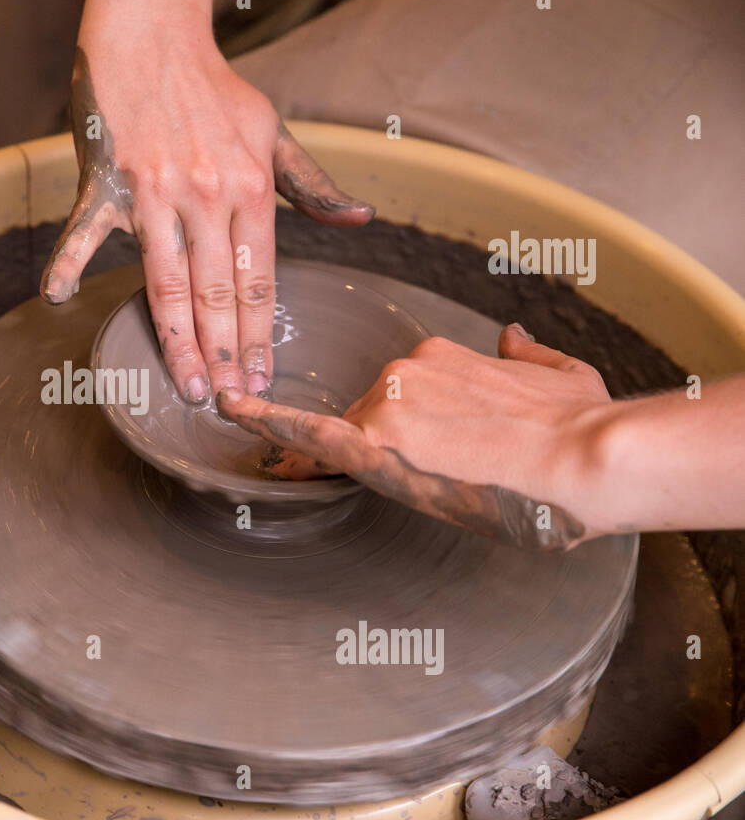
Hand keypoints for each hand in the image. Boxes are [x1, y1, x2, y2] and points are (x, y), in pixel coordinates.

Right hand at [43, 0, 372, 403]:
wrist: (154, 34)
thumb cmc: (214, 90)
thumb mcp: (274, 133)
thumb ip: (314, 186)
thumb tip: (361, 221)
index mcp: (250, 188)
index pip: (260, 280)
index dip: (261, 335)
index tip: (263, 378)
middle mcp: (205, 195)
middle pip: (217, 293)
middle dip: (225, 354)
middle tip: (227, 401)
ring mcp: (152, 191)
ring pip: (165, 281)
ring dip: (175, 338)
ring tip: (185, 384)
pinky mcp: (105, 182)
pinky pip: (84, 232)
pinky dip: (67, 263)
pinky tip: (58, 298)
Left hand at [217, 324, 616, 549]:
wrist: (587, 459)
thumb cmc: (584, 425)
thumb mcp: (563, 377)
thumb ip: (528, 355)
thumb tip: (510, 337)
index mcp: (442, 358)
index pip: (394, 397)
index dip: (381, 420)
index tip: (361, 430)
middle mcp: (404, 373)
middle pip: (367, 422)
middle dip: (388, 454)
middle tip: (438, 475)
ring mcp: (386, 405)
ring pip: (352, 444)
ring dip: (375, 468)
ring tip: (438, 481)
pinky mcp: (374, 444)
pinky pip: (306, 433)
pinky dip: (266, 421)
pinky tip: (231, 411)